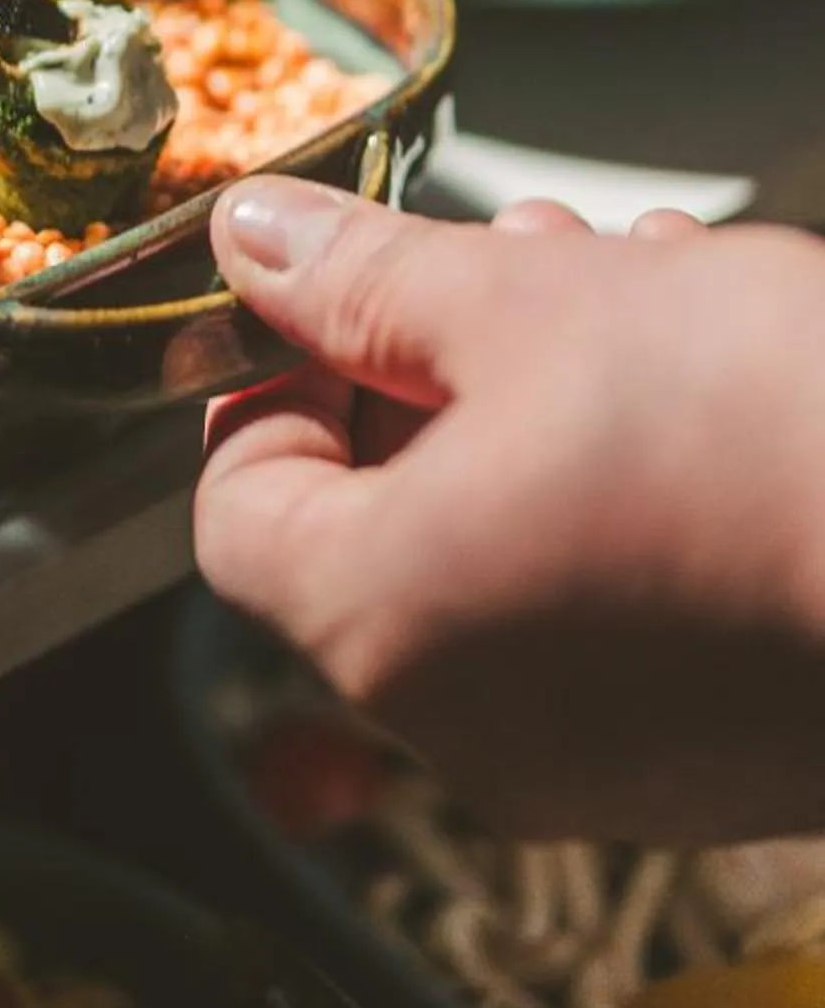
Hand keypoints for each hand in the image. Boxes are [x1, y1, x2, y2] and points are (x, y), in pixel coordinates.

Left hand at [194, 177, 824, 841]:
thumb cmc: (766, 427)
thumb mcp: (527, 301)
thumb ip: (362, 280)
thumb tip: (248, 240)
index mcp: (381, 626)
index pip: (241, 502)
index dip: (277, 377)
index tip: (345, 292)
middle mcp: (467, 731)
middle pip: (380, 519)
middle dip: (439, 363)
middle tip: (520, 259)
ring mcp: (595, 767)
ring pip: (503, 548)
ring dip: (543, 402)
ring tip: (639, 287)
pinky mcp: (706, 764)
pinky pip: (603, 614)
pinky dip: (621, 493)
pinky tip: (711, 383)